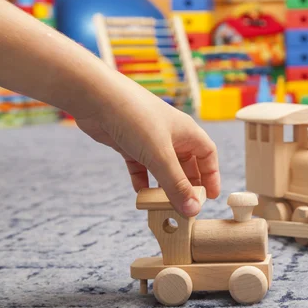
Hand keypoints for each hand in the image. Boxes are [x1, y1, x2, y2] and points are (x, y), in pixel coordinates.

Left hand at [74, 74, 219, 216]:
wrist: (96, 97)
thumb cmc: (135, 117)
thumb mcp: (160, 156)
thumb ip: (176, 185)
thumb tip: (193, 210)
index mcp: (186, 132)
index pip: (207, 154)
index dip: (211, 175)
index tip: (210, 196)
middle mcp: (170, 135)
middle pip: (186, 165)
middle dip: (187, 186)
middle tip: (186, 207)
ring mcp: (149, 140)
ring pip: (162, 169)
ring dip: (163, 187)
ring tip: (163, 206)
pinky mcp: (128, 144)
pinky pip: (140, 168)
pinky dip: (142, 181)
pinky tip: (141, 194)